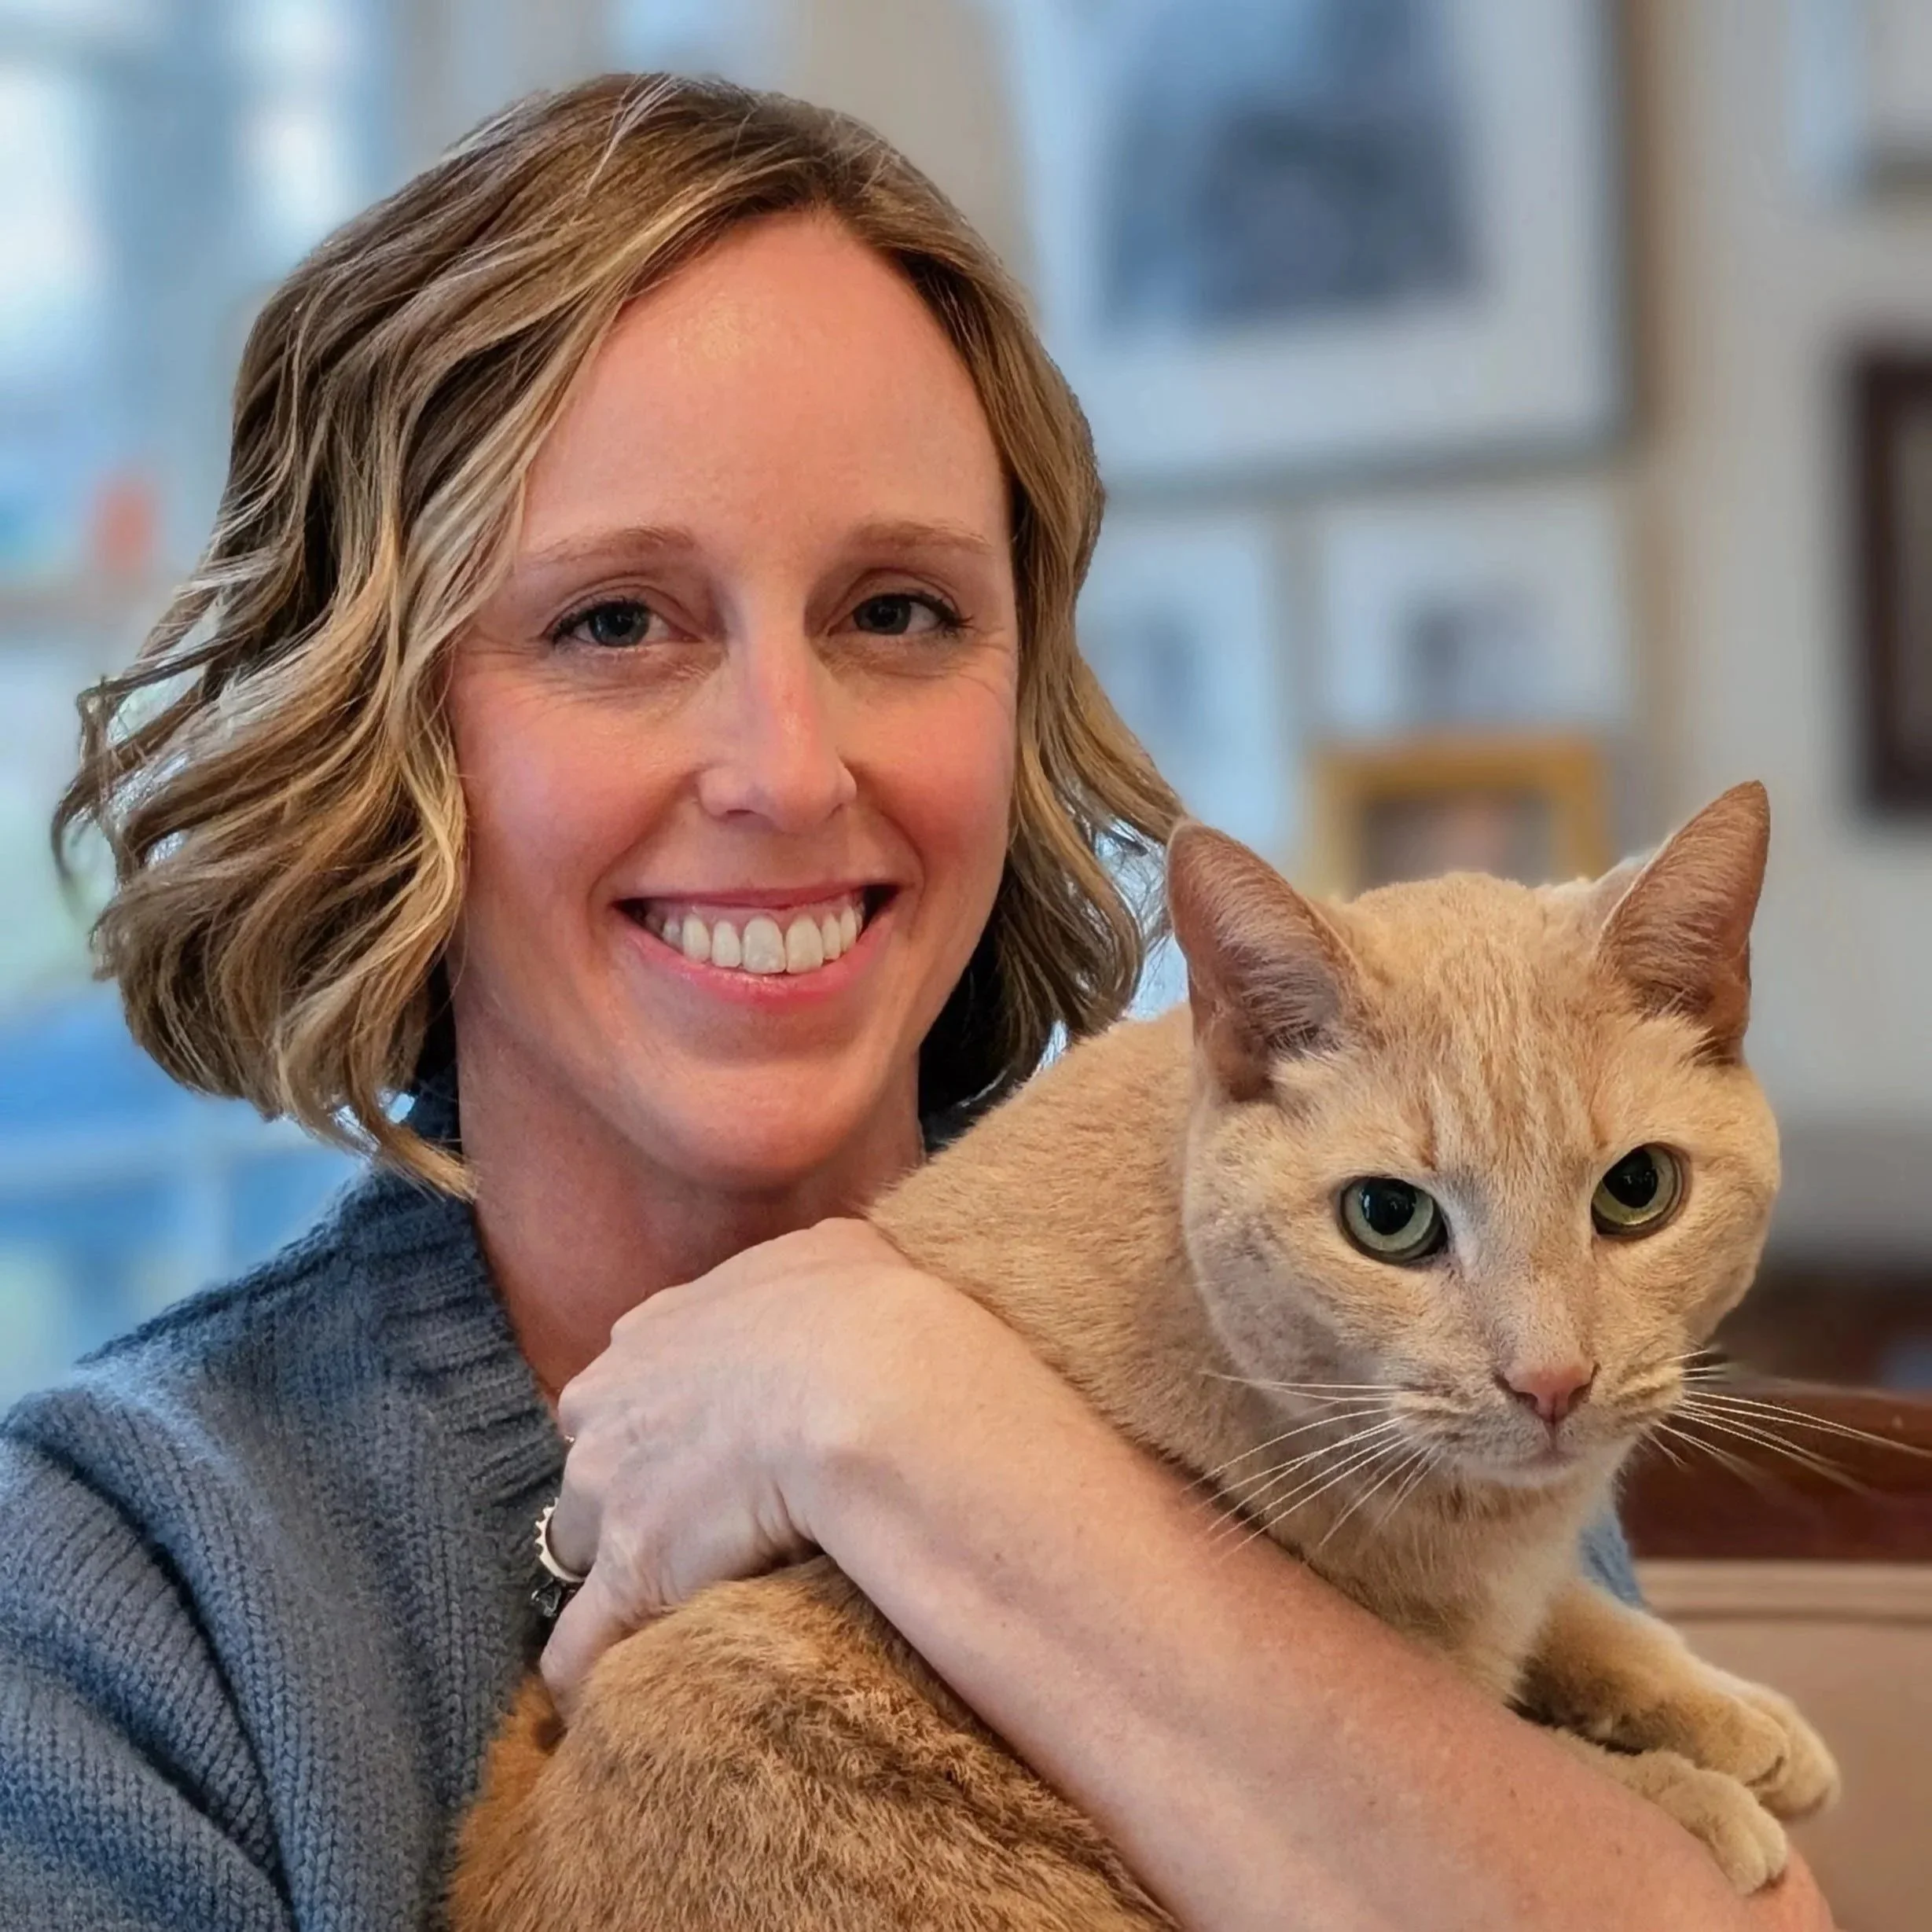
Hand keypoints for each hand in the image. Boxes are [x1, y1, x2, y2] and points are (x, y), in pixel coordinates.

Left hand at [538, 1217, 987, 1710]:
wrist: (868, 1383)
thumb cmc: (863, 1313)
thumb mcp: (835, 1250)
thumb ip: (804, 1262)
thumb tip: (828, 1264)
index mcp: (650, 1334)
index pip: (630, 1390)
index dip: (664, 1427)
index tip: (703, 1455)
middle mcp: (608, 1406)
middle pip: (594, 1466)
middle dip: (632, 1497)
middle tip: (702, 1530)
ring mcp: (609, 1492)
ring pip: (583, 1549)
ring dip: (618, 1579)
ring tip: (675, 1614)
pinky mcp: (630, 1575)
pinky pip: (580, 1648)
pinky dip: (593, 1676)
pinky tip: (615, 1705)